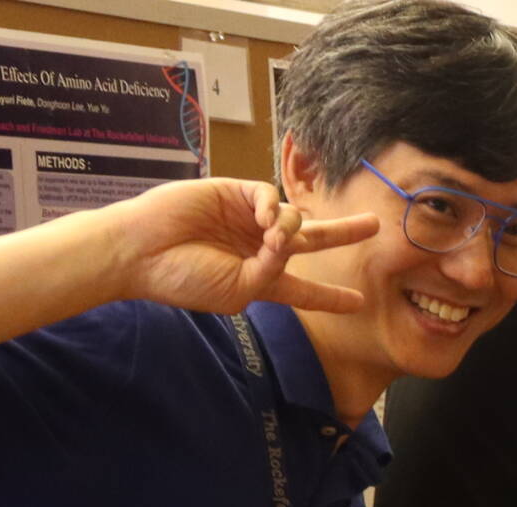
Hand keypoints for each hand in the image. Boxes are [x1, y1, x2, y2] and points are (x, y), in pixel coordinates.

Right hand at [106, 177, 377, 315]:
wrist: (141, 250)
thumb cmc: (184, 278)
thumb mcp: (239, 290)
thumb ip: (273, 271)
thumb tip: (290, 237)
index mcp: (259, 278)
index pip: (302, 289)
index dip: (329, 297)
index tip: (358, 302)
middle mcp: (257, 247)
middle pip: (311, 240)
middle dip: (343, 232)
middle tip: (375, 224)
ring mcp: (246, 219)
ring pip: (294, 217)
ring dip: (293, 228)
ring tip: (273, 237)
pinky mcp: (233, 193)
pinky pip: (270, 195)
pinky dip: (275, 207)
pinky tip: (264, 219)